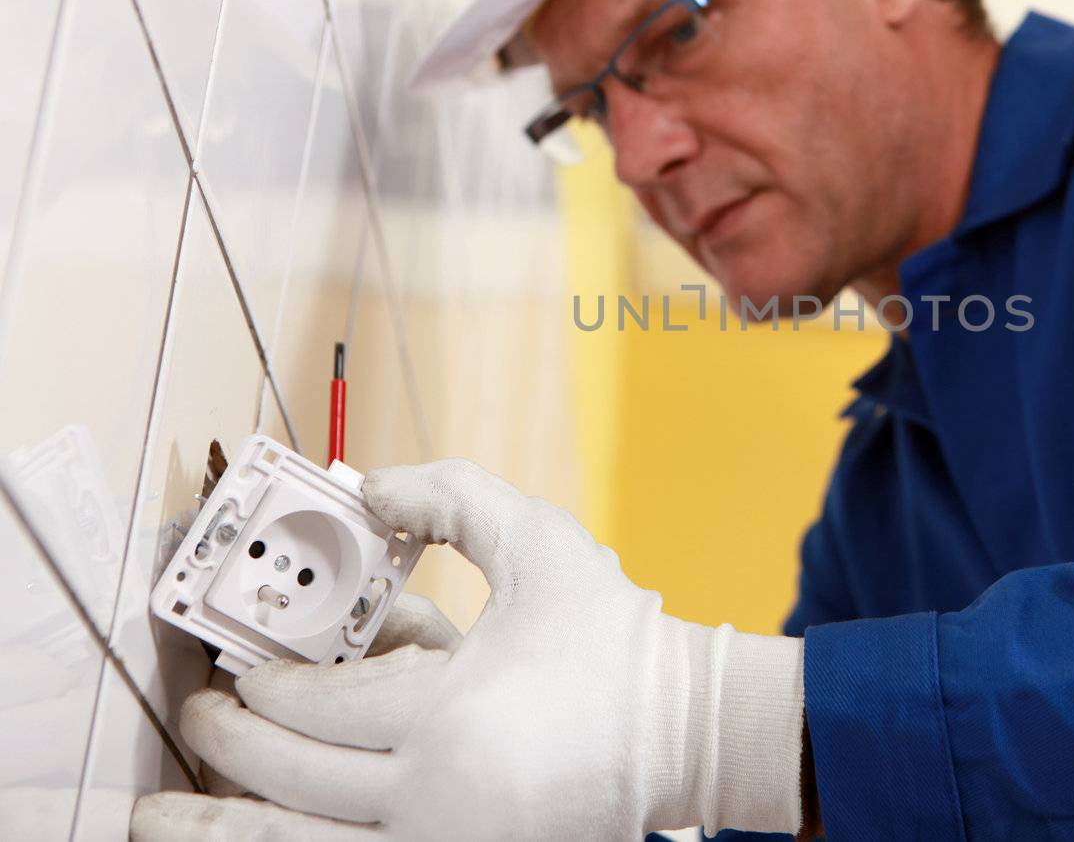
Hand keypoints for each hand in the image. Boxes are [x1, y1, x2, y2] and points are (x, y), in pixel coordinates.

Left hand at [131, 460, 804, 839]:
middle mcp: (437, 798)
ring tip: (165, 818)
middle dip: (230, 746)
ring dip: (224, 832)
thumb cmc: (614, 640)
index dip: (266, 685)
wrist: (688, 731)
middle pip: (293, 781)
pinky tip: (252, 834)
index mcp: (452, 715)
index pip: (320, 705)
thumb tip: (369, 486)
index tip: (238, 670)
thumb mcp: (539, 542)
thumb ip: (450, 494)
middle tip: (201, 718)